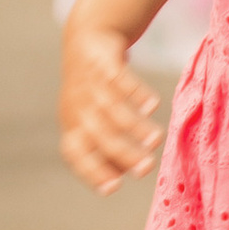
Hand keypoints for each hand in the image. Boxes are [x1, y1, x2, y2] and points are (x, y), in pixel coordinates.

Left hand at [60, 24, 161, 192]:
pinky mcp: (103, 63)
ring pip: (111, 109)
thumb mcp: (90, 119)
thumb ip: (104, 146)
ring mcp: (89, 84)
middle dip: (123, 153)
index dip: (92, 171)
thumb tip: (123, 173)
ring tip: (156, 140)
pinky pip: (120, 79)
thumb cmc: (93, 93)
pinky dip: (136, 93)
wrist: (85, 41)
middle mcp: (77, 108)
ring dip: (134, 126)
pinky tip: (153, 106)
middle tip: (147, 168)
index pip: (76, 154)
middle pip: (99, 135)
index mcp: (71, 126)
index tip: (114, 188)